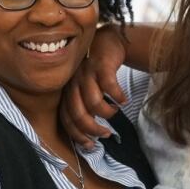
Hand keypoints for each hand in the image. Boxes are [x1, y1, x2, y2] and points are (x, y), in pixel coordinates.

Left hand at [61, 25, 127, 149]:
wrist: (108, 43)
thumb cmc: (98, 73)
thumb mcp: (86, 90)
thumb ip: (84, 108)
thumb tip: (90, 136)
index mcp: (67, 92)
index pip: (66, 119)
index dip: (77, 135)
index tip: (91, 145)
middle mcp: (73, 83)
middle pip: (78, 114)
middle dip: (93, 129)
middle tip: (106, 134)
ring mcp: (86, 73)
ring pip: (93, 102)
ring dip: (107, 112)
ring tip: (115, 111)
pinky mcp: (101, 65)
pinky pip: (109, 87)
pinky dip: (118, 97)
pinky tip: (123, 100)